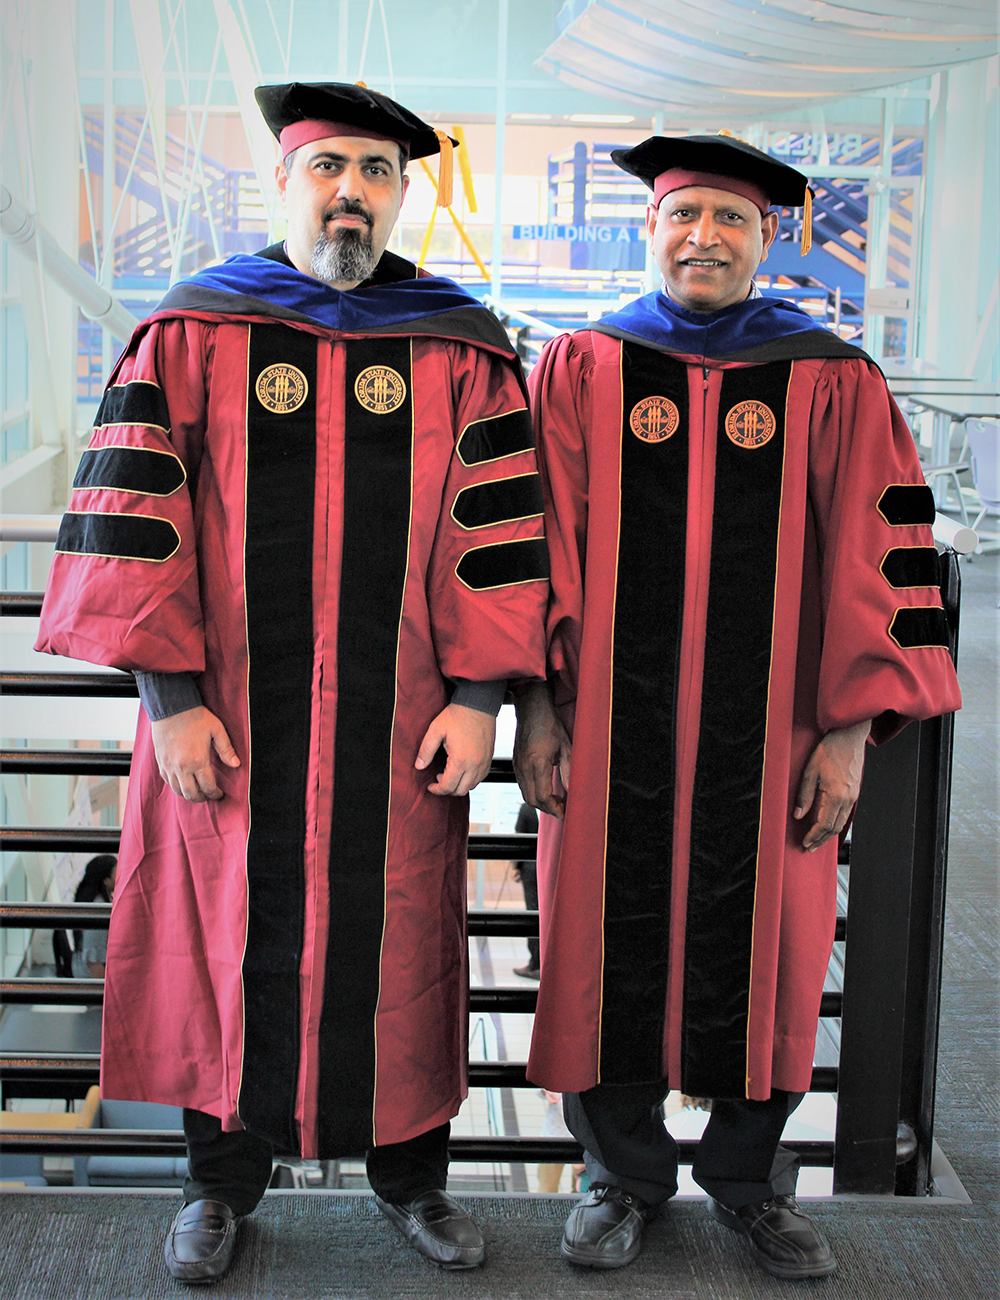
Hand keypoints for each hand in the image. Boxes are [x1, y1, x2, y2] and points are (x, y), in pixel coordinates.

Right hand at [150, 705, 240, 801]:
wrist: (171, 707)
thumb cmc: (196, 717)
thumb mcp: (217, 730)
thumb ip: (226, 749)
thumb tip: (236, 764)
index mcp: (198, 760)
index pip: (208, 787)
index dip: (215, 794)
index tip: (219, 794)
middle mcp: (181, 767)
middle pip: (191, 794)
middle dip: (202, 798)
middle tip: (209, 795)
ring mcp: (169, 766)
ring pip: (177, 791)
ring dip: (188, 794)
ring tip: (197, 791)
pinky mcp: (161, 762)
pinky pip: (167, 781)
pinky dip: (176, 786)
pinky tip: (183, 782)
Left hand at [415, 702, 495, 795]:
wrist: (478, 704)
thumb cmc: (458, 715)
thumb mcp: (436, 730)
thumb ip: (426, 750)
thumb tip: (419, 766)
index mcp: (460, 759)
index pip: (448, 786)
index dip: (437, 790)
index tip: (430, 786)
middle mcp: (474, 764)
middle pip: (460, 790)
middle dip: (447, 789)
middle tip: (438, 778)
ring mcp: (484, 762)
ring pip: (472, 786)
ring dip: (459, 785)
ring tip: (450, 773)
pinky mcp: (489, 757)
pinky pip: (481, 777)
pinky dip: (471, 779)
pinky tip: (462, 769)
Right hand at [512, 681, 571, 819]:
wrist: (531, 708)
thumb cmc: (549, 723)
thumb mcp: (565, 747)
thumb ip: (568, 770)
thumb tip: (571, 790)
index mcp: (537, 763)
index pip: (542, 796)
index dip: (554, 808)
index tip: (564, 812)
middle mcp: (524, 767)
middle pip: (532, 800)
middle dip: (547, 809)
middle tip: (562, 809)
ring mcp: (517, 765)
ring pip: (526, 794)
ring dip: (540, 802)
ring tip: (555, 801)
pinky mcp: (516, 763)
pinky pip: (522, 785)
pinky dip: (533, 793)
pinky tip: (545, 790)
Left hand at [794, 720, 871, 851]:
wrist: (848, 737)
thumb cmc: (828, 751)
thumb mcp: (810, 771)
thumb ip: (804, 795)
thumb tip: (798, 815)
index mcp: (836, 795)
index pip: (824, 824)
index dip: (814, 836)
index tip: (805, 843)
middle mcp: (847, 799)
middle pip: (834, 828)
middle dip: (821, 839)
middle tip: (809, 847)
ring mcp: (853, 796)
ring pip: (841, 823)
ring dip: (828, 834)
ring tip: (817, 840)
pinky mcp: (854, 793)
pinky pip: (845, 814)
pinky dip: (835, 824)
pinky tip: (827, 825)